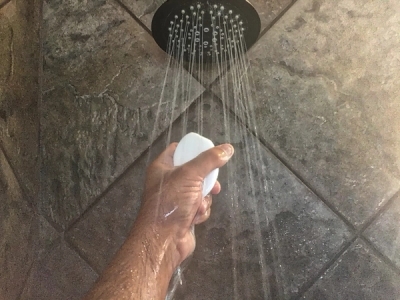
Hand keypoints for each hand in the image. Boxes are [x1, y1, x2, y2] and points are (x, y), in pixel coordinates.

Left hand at [135, 142, 233, 270]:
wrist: (164, 240)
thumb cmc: (172, 202)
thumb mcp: (190, 175)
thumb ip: (209, 160)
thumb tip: (228, 148)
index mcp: (162, 167)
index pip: (178, 149)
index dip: (193, 149)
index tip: (209, 151)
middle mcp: (168, 181)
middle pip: (194, 171)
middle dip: (206, 180)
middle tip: (213, 184)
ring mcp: (176, 199)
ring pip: (200, 190)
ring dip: (204, 198)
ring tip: (198, 206)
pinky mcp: (184, 214)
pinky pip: (200, 206)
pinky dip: (201, 211)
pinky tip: (196, 217)